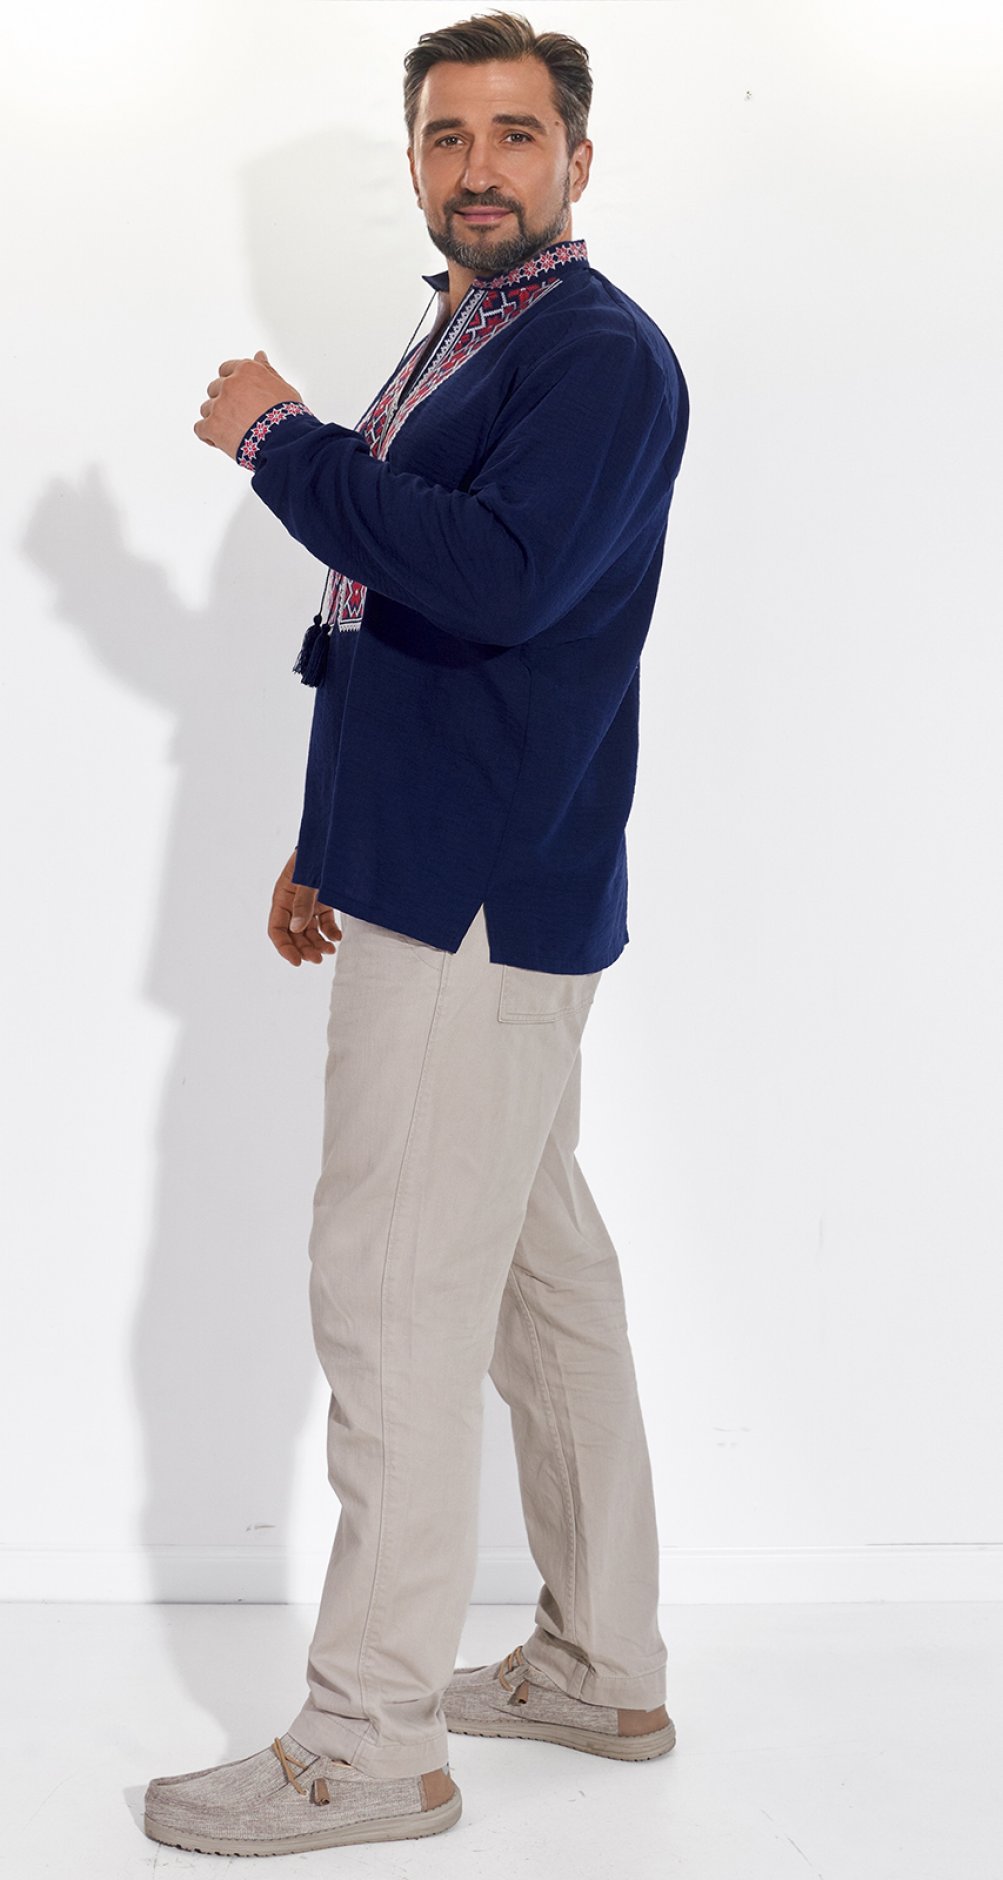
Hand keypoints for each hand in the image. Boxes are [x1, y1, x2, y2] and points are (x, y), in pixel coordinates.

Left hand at [195, 350, 303, 459]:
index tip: (239, 396)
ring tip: (235, 431)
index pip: (226, 370)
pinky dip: (209, 435)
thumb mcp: (282, 387)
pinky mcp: (212, 426)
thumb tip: (259, 355)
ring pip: (206, 409)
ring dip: (216, 419)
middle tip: (240, 417)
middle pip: (214, 389)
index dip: (232, 385)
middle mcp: (229, 384)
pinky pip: (200, 429)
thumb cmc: (288, 416)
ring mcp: (219, 405)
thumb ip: (266, 371)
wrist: (286, 442)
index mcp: (246, 371)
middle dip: (224, 402)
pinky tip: (223, 441)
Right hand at [268, 850, 340, 966]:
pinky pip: (324, 922)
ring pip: (309, 931)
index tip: (297, 962)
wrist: (334, 838)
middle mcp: (293, 903)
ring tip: (330, 951)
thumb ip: (303, 902)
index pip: (276, 929)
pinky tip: (337, 938)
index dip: (284, 948)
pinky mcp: (323, 901)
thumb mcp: (308, 878)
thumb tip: (297, 929)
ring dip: (317, 944)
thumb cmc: (317, 854)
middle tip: (319, 959)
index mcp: (282, 896)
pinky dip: (330, 932)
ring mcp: (309, 903)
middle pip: (293, 934)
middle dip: (304, 949)